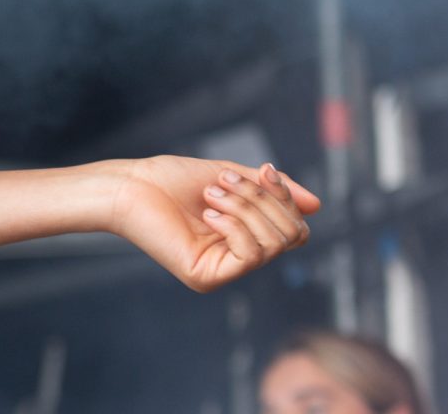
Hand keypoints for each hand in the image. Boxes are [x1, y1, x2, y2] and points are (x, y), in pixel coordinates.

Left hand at [107, 157, 319, 292]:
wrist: (130, 185)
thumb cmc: (172, 179)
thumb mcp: (234, 177)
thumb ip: (272, 191)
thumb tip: (317, 205)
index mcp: (246, 236)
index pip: (295, 229)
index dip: (286, 200)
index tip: (264, 171)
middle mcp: (238, 259)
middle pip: (290, 236)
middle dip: (263, 200)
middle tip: (223, 181)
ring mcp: (223, 271)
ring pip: (272, 244)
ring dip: (245, 208)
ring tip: (211, 193)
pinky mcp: (207, 278)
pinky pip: (249, 255)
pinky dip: (235, 226)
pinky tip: (208, 213)